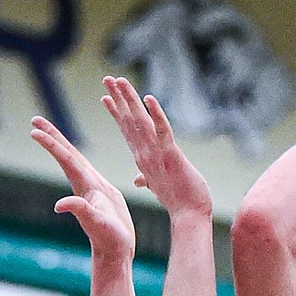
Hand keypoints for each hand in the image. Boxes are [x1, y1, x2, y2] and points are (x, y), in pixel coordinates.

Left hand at [31, 115, 134, 263]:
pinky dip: (79, 158)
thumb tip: (59, 205)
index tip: (34, 130)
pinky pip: (88, 169)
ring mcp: (92, 189)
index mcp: (85, 187)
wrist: (116, 253)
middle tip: (35, 119)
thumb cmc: (110, 239)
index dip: (51, 143)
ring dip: (62, 144)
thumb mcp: (97, 224)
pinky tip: (76, 157)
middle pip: (66, 154)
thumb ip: (81, 211)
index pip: (65, 159)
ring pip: (75, 160)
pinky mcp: (101, 194)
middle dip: (51, 136)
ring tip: (50, 131)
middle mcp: (85, 185)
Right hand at [102, 76, 211, 218]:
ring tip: (119, 81)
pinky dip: (156, 115)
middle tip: (106, 79)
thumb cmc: (178, 200)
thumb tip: (138, 180)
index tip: (105, 97)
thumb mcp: (158, 186)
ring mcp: (157, 155)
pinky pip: (163, 131)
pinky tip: (149, 99)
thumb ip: (146, 178)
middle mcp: (145, 154)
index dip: (116, 113)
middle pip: (129, 121)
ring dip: (130, 100)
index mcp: (143, 159)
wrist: (190, 216)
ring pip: (140, 122)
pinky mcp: (172, 156)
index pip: (127, 131)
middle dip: (118, 99)